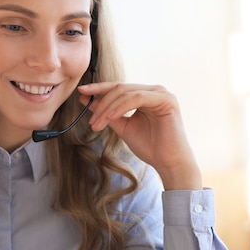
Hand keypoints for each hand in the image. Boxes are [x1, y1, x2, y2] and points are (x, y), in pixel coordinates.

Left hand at [78, 82, 201, 189]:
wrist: (168, 162)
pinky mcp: (166, 99)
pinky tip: (110, 118)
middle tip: (90, 120)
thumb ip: (107, 113)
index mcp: (144, 94)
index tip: (81, 92)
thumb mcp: (122, 126)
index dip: (98, 89)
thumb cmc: (149, 146)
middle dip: (100, 102)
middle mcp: (153, 90)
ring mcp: (161, 93)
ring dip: (107, 108)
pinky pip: (137, 98)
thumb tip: (86, 100)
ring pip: (125, 93)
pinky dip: (120, 107)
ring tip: (97, 123)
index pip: (117, 87)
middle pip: (119, 88)